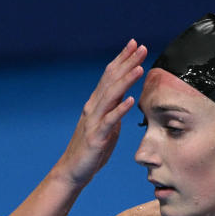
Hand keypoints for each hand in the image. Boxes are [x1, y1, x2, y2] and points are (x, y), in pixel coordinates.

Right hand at [56, 40, 146, 185]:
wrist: (73, 171)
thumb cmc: (92, 150)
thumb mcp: (108, 126)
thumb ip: (114, 111)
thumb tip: (126, 99)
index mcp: (97, 104)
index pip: (111, 76)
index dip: (123, 59)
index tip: (135, 44)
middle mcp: (94, 107)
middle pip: (111, 80)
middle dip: (127, 62)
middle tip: (141, 46)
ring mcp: (93, 121)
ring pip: (110, 96)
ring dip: (125, 81)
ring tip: (139, 68)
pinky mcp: (96, 137)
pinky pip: (109, 121)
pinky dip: (119, 109)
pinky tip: (131, 100)